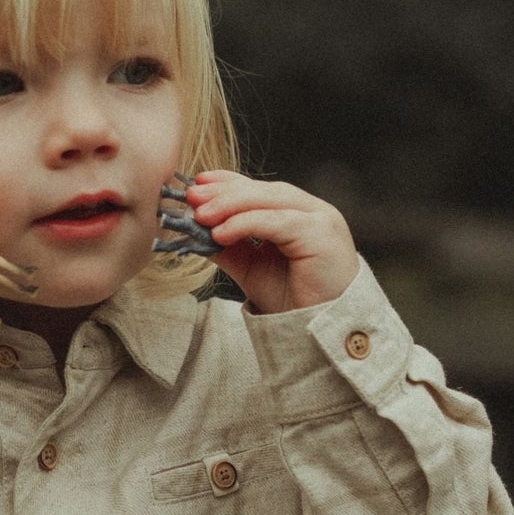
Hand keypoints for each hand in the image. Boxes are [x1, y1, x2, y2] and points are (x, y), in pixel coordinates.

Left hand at [184, 172, 359, 314]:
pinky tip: (221, 233)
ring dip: (230, 204)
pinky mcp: (321, 234)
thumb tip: (195, 229)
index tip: (199, 182)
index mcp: (300, 214)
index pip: (261, 190)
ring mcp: (321, 219)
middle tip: (192, 195)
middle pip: (264, 191)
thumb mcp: (252, 268)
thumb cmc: (294, 301)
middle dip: (224, 191)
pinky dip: (246, 223)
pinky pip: (277, 222)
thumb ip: (229, 246)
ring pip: (270, 201)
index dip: (229, 183)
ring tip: (201, 215)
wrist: (318, 332)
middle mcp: (313, 211)